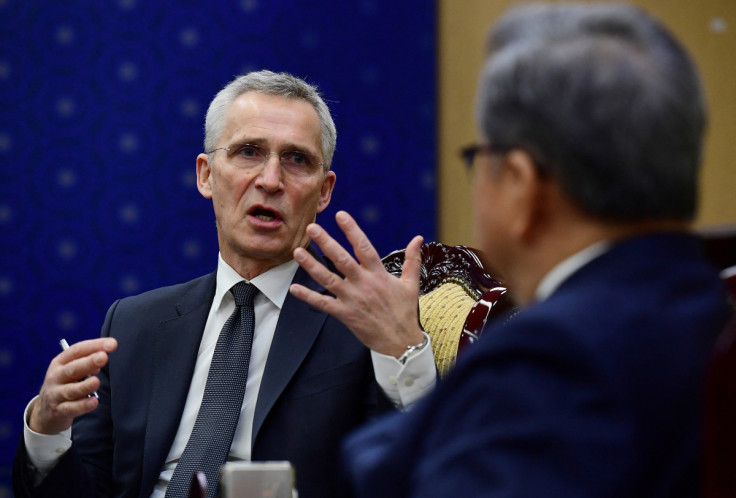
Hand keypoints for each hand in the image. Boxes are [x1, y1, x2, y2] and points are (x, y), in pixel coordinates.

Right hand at [28, 338, 117, 434]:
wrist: (45, 410)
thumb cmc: (65, 384)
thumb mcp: (72, 370)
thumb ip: (87, 362)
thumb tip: (103, 356)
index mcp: (60, 362)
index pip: (77, 350)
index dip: (95, 346)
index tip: (112, 344)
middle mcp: (55, 376)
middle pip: (73, 368)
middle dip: (89, 362)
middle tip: (103, 357)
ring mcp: (55, 394)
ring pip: (71, 390)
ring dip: (85, 386)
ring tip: (96, 382)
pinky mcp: (58, 411)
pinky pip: (71, 408)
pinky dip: (82, 405)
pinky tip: (94, 402)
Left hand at [290, 211, 423, 357]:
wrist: (400, 342)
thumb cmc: (405, 312)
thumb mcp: (411, 284)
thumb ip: (412, 259)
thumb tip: (418, 238)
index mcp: (379, 274)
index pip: (364, 247)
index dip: (352, 230)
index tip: (341, 215)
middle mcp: (364, 284)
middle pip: (342, 260)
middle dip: (326, 242)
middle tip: (312, 228)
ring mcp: (352, 299)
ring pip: (328, 279)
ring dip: (311, 265)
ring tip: (298, 251)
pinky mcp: (345, 314)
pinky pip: (323, 303)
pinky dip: (308, 296)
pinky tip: (294, 288)